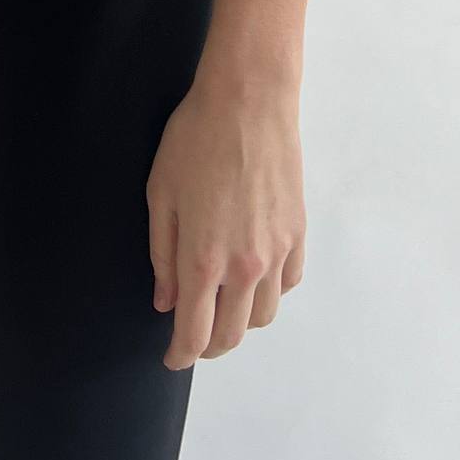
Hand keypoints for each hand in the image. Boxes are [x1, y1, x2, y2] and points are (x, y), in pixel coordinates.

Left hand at [146, 74, 305, 368]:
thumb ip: (162, 255)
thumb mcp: (160, 193)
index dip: (180, 354)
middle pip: (232, 335)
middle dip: (208, 345)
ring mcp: (277, 252)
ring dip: (241, 322)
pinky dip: (270, 293)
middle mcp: (245, 266)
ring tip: (223, 306)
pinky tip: (254, 277)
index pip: (194, 332)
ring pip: (263, 316)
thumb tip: (166, 301)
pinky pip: (288, 284)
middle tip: (192, 336)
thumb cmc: (196, 138)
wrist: (249, 100)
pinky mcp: (298, 233)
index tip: (172, 358)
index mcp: (204, 259)